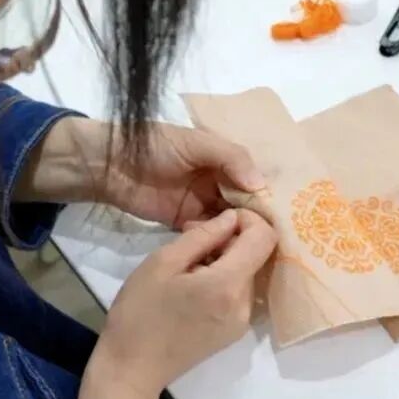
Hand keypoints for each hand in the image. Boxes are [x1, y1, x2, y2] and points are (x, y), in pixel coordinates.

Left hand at [17, 118, 266, 227]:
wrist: (109, 165)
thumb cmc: (153, 145)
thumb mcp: (195, 142)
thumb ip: (229, 157)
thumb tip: (261, 184)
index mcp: (223, 158)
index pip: (254, 178)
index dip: (268, 194)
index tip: (288, 214)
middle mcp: (218, 182)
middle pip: (245, 203)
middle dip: (259, 219)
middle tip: (279, 240)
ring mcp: (202, 204)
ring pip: (230, 222)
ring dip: (242, 234)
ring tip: (262, 252)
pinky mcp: (186, 224)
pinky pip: (209, 236)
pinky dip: (220, 244)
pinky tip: (234, 255)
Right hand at [96, 208, 274, 394]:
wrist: (132, 369)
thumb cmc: (139, 312)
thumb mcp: (162, 263)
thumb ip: (202, 236)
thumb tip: (232, 218)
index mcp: (228, 285)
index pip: (265, 238)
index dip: (249, 219)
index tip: (221, 218)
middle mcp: (245, 305)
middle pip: (255, 256)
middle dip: (230, 240)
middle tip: (190, 239)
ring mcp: (242, 322)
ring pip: (247, 274)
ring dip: (225, 260)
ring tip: (186, 265)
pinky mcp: (234, 333)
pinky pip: (239, 294)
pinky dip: (223, 280)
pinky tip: (193, 285)